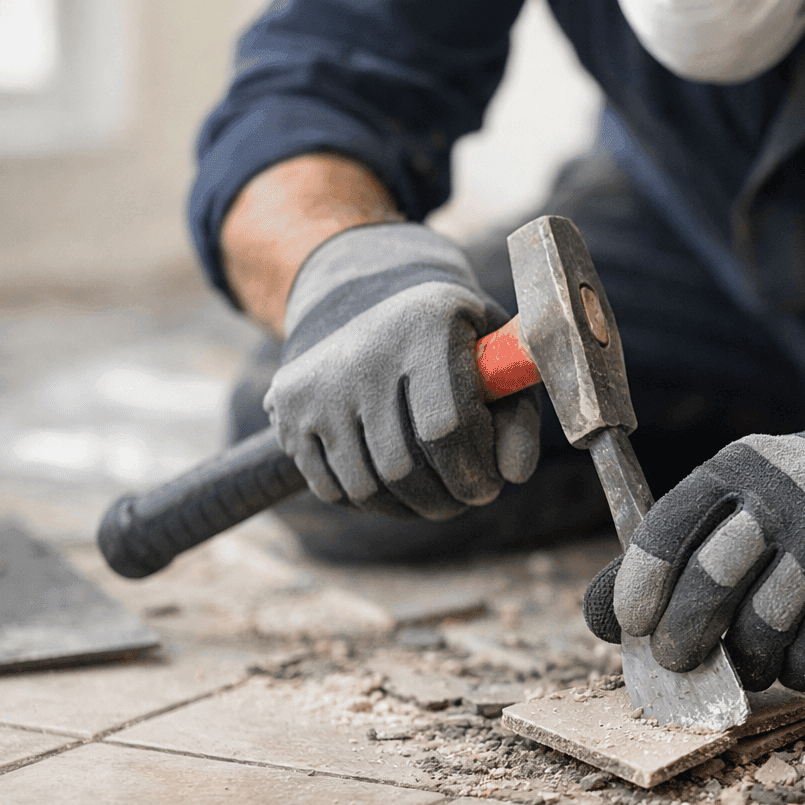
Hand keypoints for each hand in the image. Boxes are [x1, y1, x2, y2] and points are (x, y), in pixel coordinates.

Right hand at [264, 223, 539, 519]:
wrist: (368, 296)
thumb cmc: (450, 338)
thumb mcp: (496, 358)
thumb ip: (517, 415)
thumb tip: (515, 476)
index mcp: (424, 327)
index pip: (445, 428)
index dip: (472, 473)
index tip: (489, 487)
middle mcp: (361, 352)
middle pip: (401, 466)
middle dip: (443, 499)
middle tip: (464, 499)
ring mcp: (317, 382)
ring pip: (363, 486)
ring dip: (407, 509)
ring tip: (435, 499)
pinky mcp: (287, 408)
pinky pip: (328, 486)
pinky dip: (368, 502)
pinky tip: (395, 489)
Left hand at [584, 386, 804, 690]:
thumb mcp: (745, 500)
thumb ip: (677, 549)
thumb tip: (599, 617)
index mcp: (739, 469)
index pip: (667, 528)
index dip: (638, 586)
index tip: (630, 624)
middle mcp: (783, 499)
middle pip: (709, 582)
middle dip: (683, 638)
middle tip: (680, 661)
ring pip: (761, 629)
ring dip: (749, 660)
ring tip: (756, 654)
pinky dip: (803, 670)